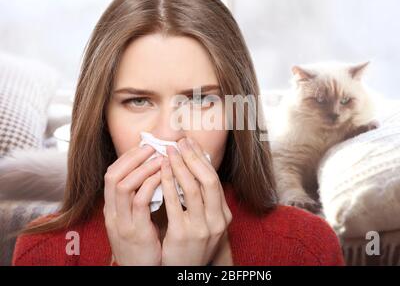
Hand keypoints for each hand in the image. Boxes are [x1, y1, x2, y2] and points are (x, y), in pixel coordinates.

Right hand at [103, 145, 163, 265]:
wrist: (140, 272)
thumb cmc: (143, 243)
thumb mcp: (135, 219)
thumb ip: (138, 198)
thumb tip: (152, 173)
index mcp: (111, 208)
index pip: (111, 174)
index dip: (127, 157)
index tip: (144, 146)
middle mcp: (111, 213)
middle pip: (112, 175)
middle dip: (133, 157)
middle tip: (152, 146)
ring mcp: (121, 223)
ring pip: (123, 186)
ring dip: (142, 168)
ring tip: (160, 158)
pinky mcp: (136, 232)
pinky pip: (140, 202)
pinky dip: (151, 185)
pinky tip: (164, 177)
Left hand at [160, 137, 232, 264]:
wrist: (187, 273)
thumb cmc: (193, 245)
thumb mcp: (206, 223)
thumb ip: (204, 200)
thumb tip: (196, 168)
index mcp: (224, 215)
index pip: (215, 180)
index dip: (202, 159)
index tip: (191, 144)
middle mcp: (217, 220)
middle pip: (208, 180)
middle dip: (193, 158)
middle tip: (180, 142)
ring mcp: (201, 228)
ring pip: (193, 189)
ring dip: (180, 167)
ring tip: (169, 152)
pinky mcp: (183, 234)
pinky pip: (174, 204)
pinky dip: (168, 184)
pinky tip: (160, 172)